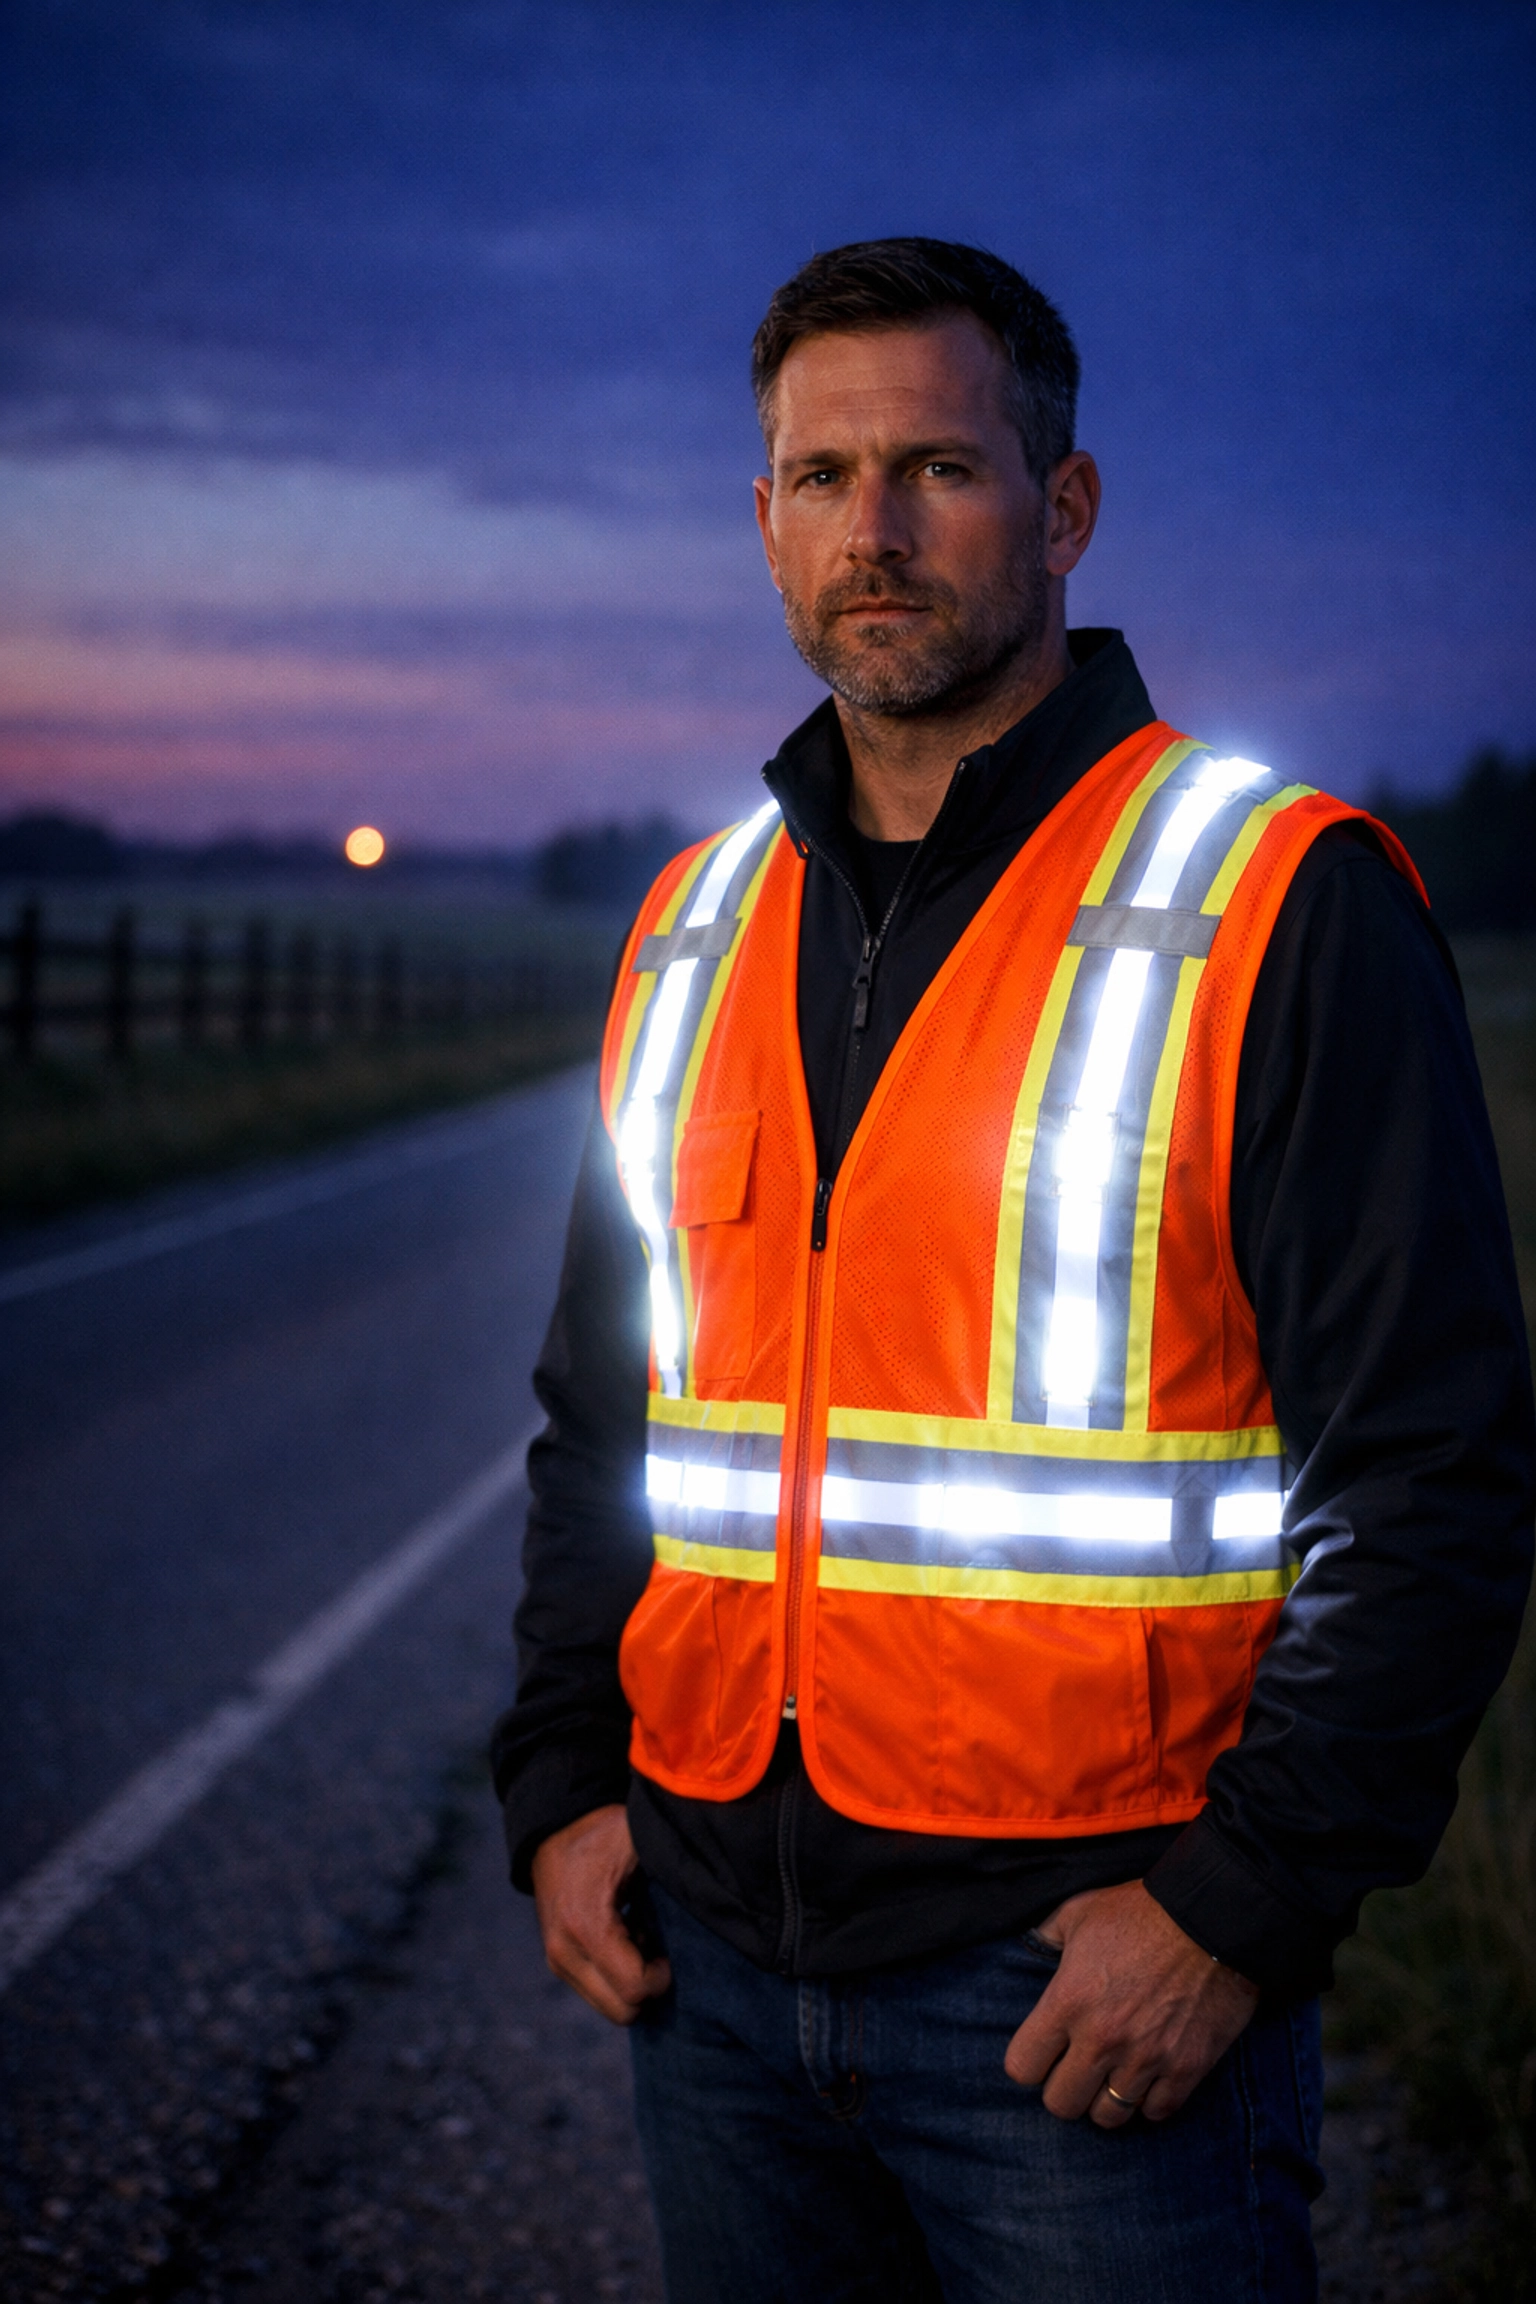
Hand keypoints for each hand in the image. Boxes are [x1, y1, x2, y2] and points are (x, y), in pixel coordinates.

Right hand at [531, 1804, 671, 2025]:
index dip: (661, 1977)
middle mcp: (565, 1951)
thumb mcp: (641, 1843)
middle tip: (658, 1949)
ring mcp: (557, 1961)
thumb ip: (674, 1872)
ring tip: (641, 1940)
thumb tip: (716, 1898)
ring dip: (632, 1983)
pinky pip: (598, 1994)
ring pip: (610, 2008)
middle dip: (648, 1988)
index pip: (634, 1988)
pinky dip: (618, 1977)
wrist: (554, 1827)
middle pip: (621, 2011)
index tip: (668, 1951)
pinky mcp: (558, 1963)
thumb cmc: (605, 1832)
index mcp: (586, 1924)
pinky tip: (626, 1940)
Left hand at [1004, 1881, 1258, 2127]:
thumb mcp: (1079, 1911)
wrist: (1211, 1917)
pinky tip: (1149, 2077)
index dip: (1028, 2062)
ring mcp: (1146, 2058)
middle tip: (1078, 2069)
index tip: (1043, 2052)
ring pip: (1108, 2117)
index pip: (1022, 2067)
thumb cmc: (1141, 1911)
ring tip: (1113, 2076)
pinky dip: (1150, 2100)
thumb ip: (1046, 1935)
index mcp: (1068, 2001)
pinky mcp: (1186, 2068)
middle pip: (1061, 2105)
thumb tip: (1032, 1946)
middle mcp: (1102, 2039)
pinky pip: (1156, 2112)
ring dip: (1107, 2099)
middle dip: (1064, 2089)